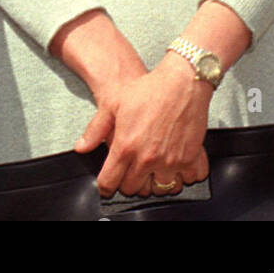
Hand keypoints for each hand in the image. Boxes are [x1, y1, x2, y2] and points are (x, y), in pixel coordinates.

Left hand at [76, 52, 209, 198]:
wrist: (181, 82)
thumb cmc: (148, 90)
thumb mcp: (113, 105)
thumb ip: (95, 130)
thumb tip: (81, 147)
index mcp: (126, 147)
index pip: (110, 182)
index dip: (106, 186)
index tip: (108, 185)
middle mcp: (148, 158)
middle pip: (134, 189)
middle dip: (129, 184)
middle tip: (130, 173)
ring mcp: (171, 161)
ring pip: (161, 190)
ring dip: (156, 182)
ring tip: (153, 171)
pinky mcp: (192, 158)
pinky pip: (190, 180)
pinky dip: (185, 176)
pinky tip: (177, 165)